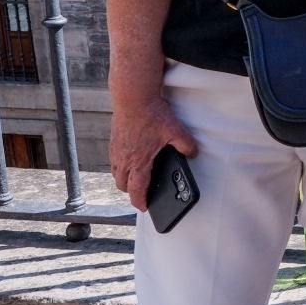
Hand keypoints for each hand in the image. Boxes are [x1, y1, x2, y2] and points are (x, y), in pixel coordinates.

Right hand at [109, 94, 197, 210]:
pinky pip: (114, 161)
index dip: (140, 201)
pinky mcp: (113, 141)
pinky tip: (129, 161)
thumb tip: (192, 154)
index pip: (136, 189)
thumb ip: (187, 145)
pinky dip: (120, 167)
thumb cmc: (152, 114)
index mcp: (138, 161)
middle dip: (131, 192)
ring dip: (124, 180)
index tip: (144, 207)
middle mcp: (123, 159)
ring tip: (135, 179)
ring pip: (116, 174)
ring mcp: (116, 150)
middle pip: (123, 185)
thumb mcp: (176, 130)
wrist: (133, 97)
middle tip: (141, 193)